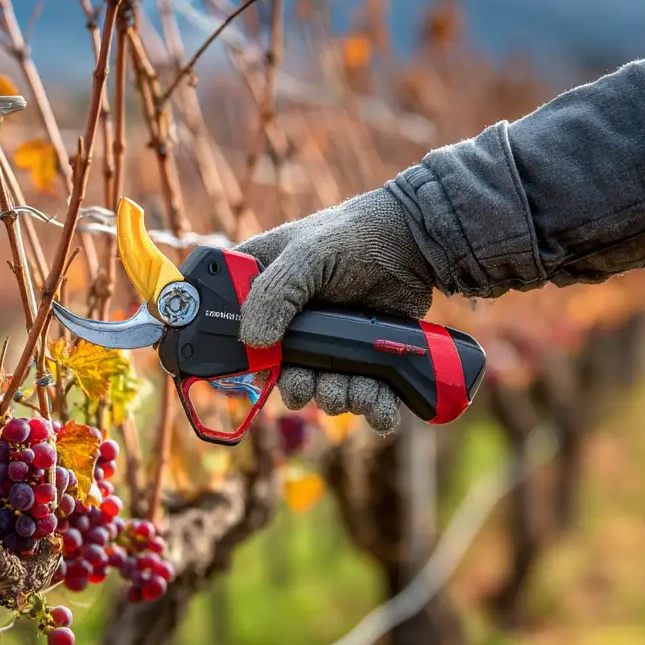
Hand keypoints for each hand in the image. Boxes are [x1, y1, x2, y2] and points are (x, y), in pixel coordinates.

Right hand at [234, 188, 436, 433]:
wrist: (413, 242)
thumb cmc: (352, 235)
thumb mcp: (305, 255)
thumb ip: (273, 294)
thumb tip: (254, 345)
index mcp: (260, 289)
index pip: (231, 329)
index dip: (239, 356)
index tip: (254, 371)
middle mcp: (289, 321)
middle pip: (280, 372)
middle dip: (297, 387)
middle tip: (308, 387)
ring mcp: (327, 341)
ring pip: (322, 387)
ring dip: (335, 398)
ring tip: (353, 392)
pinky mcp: (362, 355)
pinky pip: (362, 392)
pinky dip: (372, 407)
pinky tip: (380, 408)